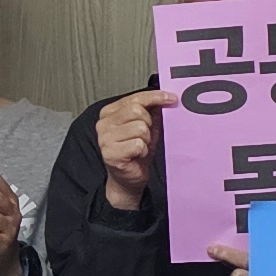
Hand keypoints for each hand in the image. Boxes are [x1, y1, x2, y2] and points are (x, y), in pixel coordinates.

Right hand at [94, 89, 165, 213]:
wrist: (128, 178)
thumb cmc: (135, 153)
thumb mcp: (147, 127)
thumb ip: (152, 111)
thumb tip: (164, 98)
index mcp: (110, 112)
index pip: (135, 97)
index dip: (155, 97)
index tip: (171, 98)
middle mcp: (104, 123)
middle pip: (137, 111)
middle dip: (148, 124)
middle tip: (146, 136)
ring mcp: (105, 138)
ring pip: (140, 128)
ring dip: (146, 139)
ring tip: (140, 146)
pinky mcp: (110, 152)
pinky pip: (138, 144)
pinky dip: (143, 150)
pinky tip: (137, 155)